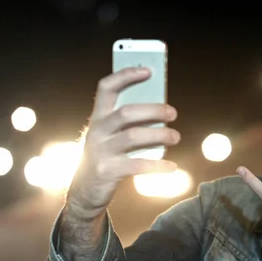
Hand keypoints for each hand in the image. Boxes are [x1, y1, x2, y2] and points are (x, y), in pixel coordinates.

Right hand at [67, 67, 180, 218]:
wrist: (85, 190)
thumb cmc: (107, 155)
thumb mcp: (112, 135)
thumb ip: (130, 122)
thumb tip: (163, 111)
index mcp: (98, 117)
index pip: (106, 87)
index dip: (126, 75)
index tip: (149, 70)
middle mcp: (97, 131)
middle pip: (125, 112)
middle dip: (153, 110)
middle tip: (173, 113)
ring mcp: (100, 151)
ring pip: (133, 136)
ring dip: (159, 134)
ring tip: (176, 137)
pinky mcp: (108, 171)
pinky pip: (137, 165)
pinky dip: (157, 165)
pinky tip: (172, 166)